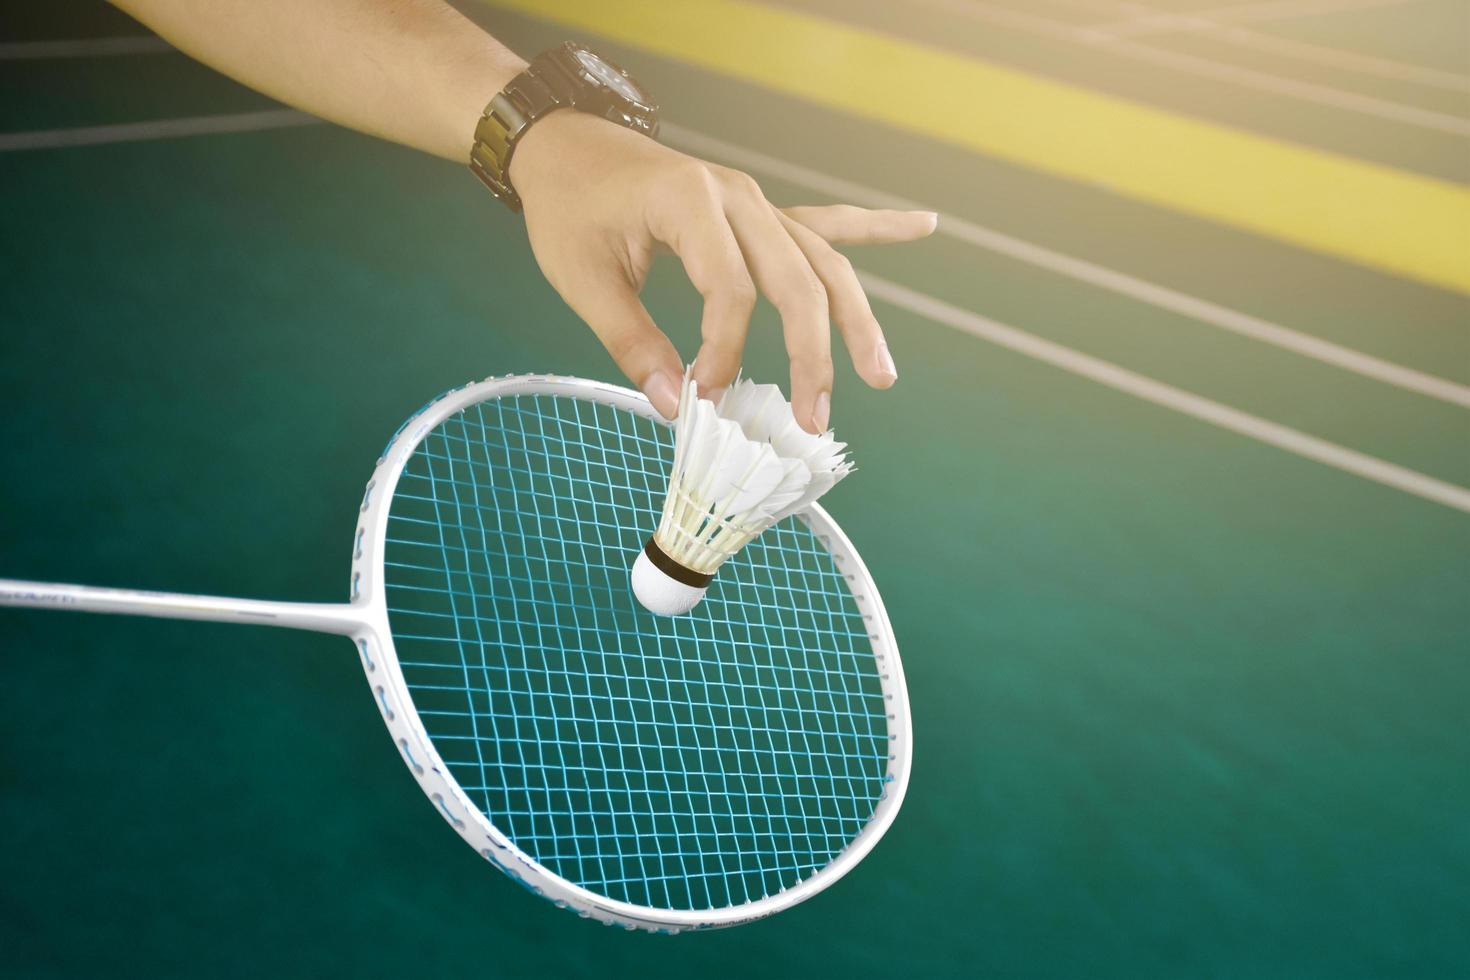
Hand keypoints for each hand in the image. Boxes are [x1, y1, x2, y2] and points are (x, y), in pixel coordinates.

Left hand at [509, 111, 936, 431]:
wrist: (565, 145)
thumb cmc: (569, 209)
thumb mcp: (582, 279)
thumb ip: (630, 342)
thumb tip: (672, 406)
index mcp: (690, 201)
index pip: (732, 289)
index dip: (724, 351)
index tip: (704, 395)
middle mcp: (737, 196)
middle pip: (797, 280)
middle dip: (813, 355)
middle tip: (815, 419)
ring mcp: (756, 201)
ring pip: (823, 262)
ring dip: (855, 320)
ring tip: (881, 374)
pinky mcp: (760, 212)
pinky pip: (825, 223)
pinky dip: (874, 227)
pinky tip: (923, 224)